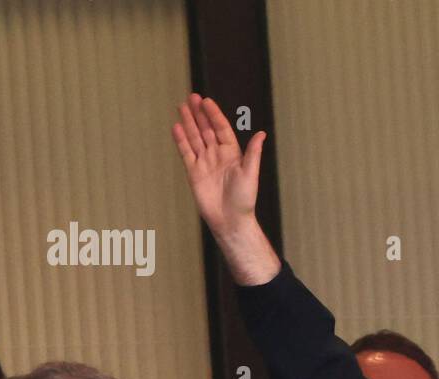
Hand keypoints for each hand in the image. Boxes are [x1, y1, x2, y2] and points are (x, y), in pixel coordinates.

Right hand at [172, 94, 262, 234]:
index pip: (222, 129)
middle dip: (199, 114)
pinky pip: (186, 152)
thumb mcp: (251, 174)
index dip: (214, 115)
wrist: (230, 220)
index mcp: (232, 154)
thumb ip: (253, 153)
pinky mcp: (194, 172)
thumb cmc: (244, 200)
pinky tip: (177, 127)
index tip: (207, 101)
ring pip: (195, 138)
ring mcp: (205, 163)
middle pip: (206, 130)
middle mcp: (218, 155)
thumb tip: (262, 134)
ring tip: (182, 106)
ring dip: (189, 122)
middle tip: (191, 97)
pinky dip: (181, 140)